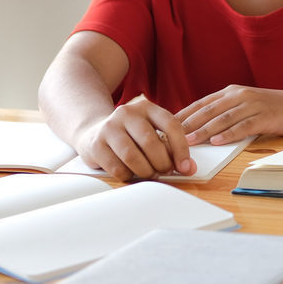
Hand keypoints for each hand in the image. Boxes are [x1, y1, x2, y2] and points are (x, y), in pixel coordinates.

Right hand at [74, 95, 194, 181]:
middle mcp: (127, 113)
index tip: (185, 166)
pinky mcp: (96, 145)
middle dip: (162, 163)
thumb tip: (189, 167)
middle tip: (164, 171)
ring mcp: (109, 127)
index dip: (181, 148)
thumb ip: (170, 147)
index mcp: (146, 107)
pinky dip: (128, 176)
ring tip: (149, 174)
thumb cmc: (130, 135)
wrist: (93, 132)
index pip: (170, 125)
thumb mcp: (150, 132)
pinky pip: (117, 168)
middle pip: (151, 142)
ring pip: (132, 156)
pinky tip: (131, 173)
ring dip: (145, 171)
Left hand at [176, 85, 282, 145]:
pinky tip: (217, 142)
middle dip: (188, 124)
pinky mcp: (264, 117)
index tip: (166, 125)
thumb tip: (199, 127)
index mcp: (230, 92)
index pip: (201, 103)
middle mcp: (238, 95)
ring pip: (222, 119)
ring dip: (203, 131)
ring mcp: (251, 105)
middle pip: (208, 110)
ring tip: (188, 141)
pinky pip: (243, 126)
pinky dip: (228, 134)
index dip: (184, 114)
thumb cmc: (268, 109)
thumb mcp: (243, 105)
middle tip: (170, 135)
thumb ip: (223, 112)